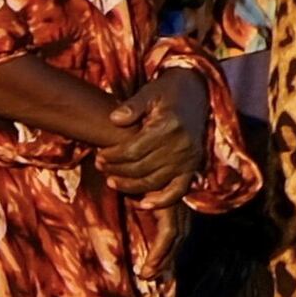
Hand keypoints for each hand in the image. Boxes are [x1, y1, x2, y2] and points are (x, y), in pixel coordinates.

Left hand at [103, 67, 209, 194]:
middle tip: (100, 167)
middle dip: (116, 171)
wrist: (196, 93)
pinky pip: (177, 191)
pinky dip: (160, 201)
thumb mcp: (149, 92)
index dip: (112, 157)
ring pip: (153, 182)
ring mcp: (187, 159)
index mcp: (168, 127)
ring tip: (112, 182)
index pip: (132, 151)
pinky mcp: (192, 167)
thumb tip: (114, 119)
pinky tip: (143, 204)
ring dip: (130, 186)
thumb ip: (132, 106)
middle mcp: (180, 146)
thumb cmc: (168, 93)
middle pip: (140, 169)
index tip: (99, 156)